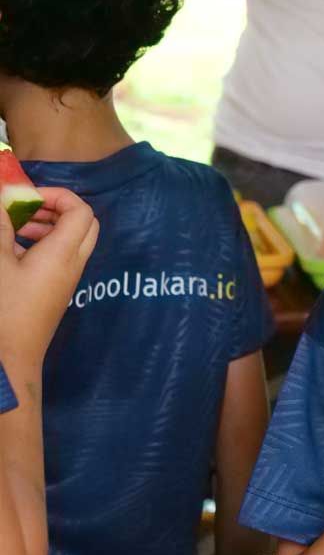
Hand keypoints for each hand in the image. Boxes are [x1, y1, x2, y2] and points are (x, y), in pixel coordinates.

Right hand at [0, 187, 98, 360]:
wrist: (9, 359)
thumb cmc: (3, 309)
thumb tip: (1, 199)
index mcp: (63, 253)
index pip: (82, 211)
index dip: (58, 195)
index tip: (26, 197)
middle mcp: (73, 264)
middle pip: (84, 224)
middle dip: (56, 208)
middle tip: (24, 209)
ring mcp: (67, 279)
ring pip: (72, 241)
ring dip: (47, 226)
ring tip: (12, 228)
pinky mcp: (56, 291)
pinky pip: (59, 258)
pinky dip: (42, 245)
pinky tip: (11, 250)